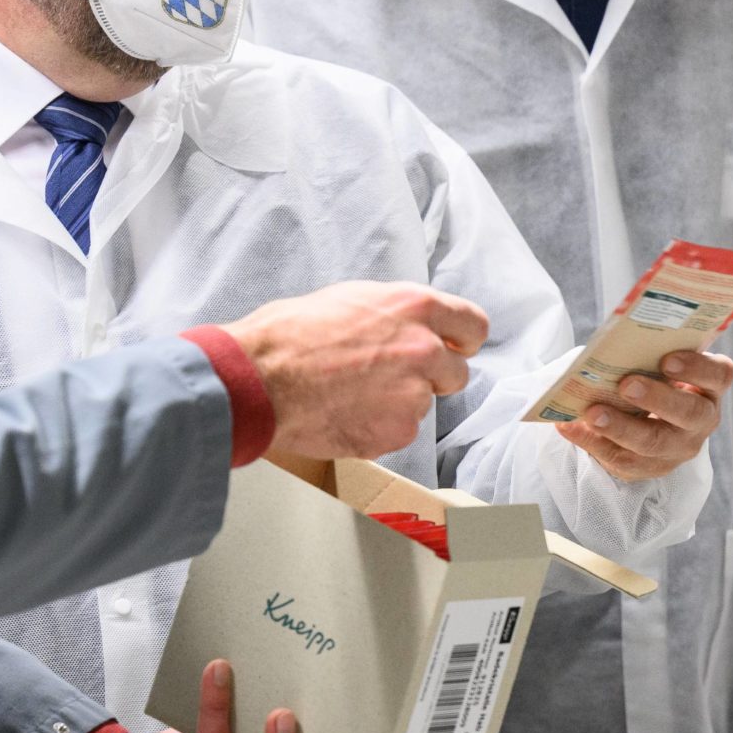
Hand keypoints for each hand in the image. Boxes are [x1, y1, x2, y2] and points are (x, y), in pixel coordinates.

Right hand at [226, 282, 489, 460]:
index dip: (463, 340)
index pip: (473, 324)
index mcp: (415, 308)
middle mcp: (424, 350)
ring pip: (421, 405)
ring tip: (350, 396)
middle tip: (390, 379)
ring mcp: (414, 395)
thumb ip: (391, 315)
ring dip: (396, 404)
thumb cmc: (289, 334)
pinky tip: (343, 415)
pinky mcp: (397, 433)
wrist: (259, 378)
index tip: (456, 348)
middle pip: (456, 373)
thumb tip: (403, 326)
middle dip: (431, 378)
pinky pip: (398, 432)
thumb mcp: (349, 299)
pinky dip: (377, 428)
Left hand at [557, 350, 732, 480]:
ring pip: (654, 444)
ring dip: (621, 428)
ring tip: (591, 414)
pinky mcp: (652, 467)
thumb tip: (611, 346)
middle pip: (688, 413)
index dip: (697, 368)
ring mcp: (679, 448)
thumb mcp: (661, 363)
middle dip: (656, 399)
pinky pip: (624, 461)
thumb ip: (649, 353)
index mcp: (710, 386)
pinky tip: (569, 427)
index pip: (718, 375)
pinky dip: (592, 443)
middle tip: (626, 385)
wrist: (652, 416)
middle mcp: (702, 420)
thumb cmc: (655, 377)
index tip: (667, 360)